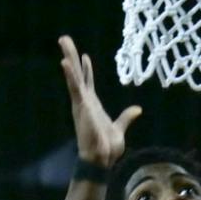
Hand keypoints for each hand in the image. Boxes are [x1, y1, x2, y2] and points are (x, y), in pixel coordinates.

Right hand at [58, 36, 142, 169]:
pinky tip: (64, 62)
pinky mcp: (81, 106)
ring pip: (73, 75)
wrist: (102, 160)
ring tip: (63, 41)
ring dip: (68, 57)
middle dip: (72, 56)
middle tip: (65, 39)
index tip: (84, 55)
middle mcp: (85, 101)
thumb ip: (127, 117)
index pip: (88, 83)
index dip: (86, 69)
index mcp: (93, 105)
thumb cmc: (107, 148)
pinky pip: (74, 88)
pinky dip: (70, 75)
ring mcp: (82, 103)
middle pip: (77, 74)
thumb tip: (137, 109)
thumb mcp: (120, 128)